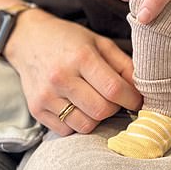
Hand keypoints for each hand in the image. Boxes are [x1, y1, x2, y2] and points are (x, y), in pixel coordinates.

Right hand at [4, 8, 141, 134]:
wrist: (28, 39)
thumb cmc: (69, 39)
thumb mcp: (99, 42)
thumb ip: (123, 64)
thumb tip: (142, 88)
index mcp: (81, 56)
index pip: (113, 89)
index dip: (132, 99)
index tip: (138, 101)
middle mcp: (61, 77)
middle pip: (101, 110)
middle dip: (115, 108)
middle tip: (116, 100)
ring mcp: (47, 95)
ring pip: (85, 125)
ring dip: (97, 118)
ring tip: (96, 102)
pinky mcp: (36, 110)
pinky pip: (66, 130)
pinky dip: (77, 123)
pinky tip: (77, 106)